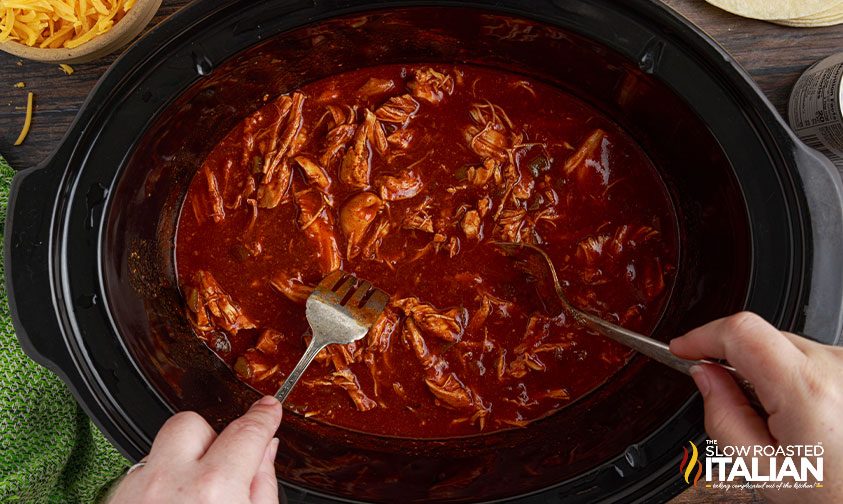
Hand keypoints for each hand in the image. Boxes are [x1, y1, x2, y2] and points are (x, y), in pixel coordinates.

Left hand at [108, 396, 282, 503]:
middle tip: (222, 465)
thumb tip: (264, 455)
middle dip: (209, 437)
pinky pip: (141, 476)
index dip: (263, 416)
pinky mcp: (116, 501)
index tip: (268, 409)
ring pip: (161, 450)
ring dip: (180, 466)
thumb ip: (262, 487)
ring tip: (193, 501)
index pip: (247, 432)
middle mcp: (169, 484)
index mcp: (214, 490)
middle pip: (191, 424)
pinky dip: (158, 489)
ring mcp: (136, 493)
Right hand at [670, 312, 842, 502]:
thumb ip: (724, 417)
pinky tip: (803, 415)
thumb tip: (704, 376)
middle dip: (736, 363)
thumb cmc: (834, 496)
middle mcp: (836, 367)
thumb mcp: (764, 469)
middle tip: (733, 402)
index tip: (683, 349)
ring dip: (769, 372)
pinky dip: (795, 379)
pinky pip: (812, 359)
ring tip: (781, 420)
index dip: (703, 336)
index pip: (742, 333)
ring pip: (786, 348)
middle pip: (762, 339)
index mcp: (806, 392)